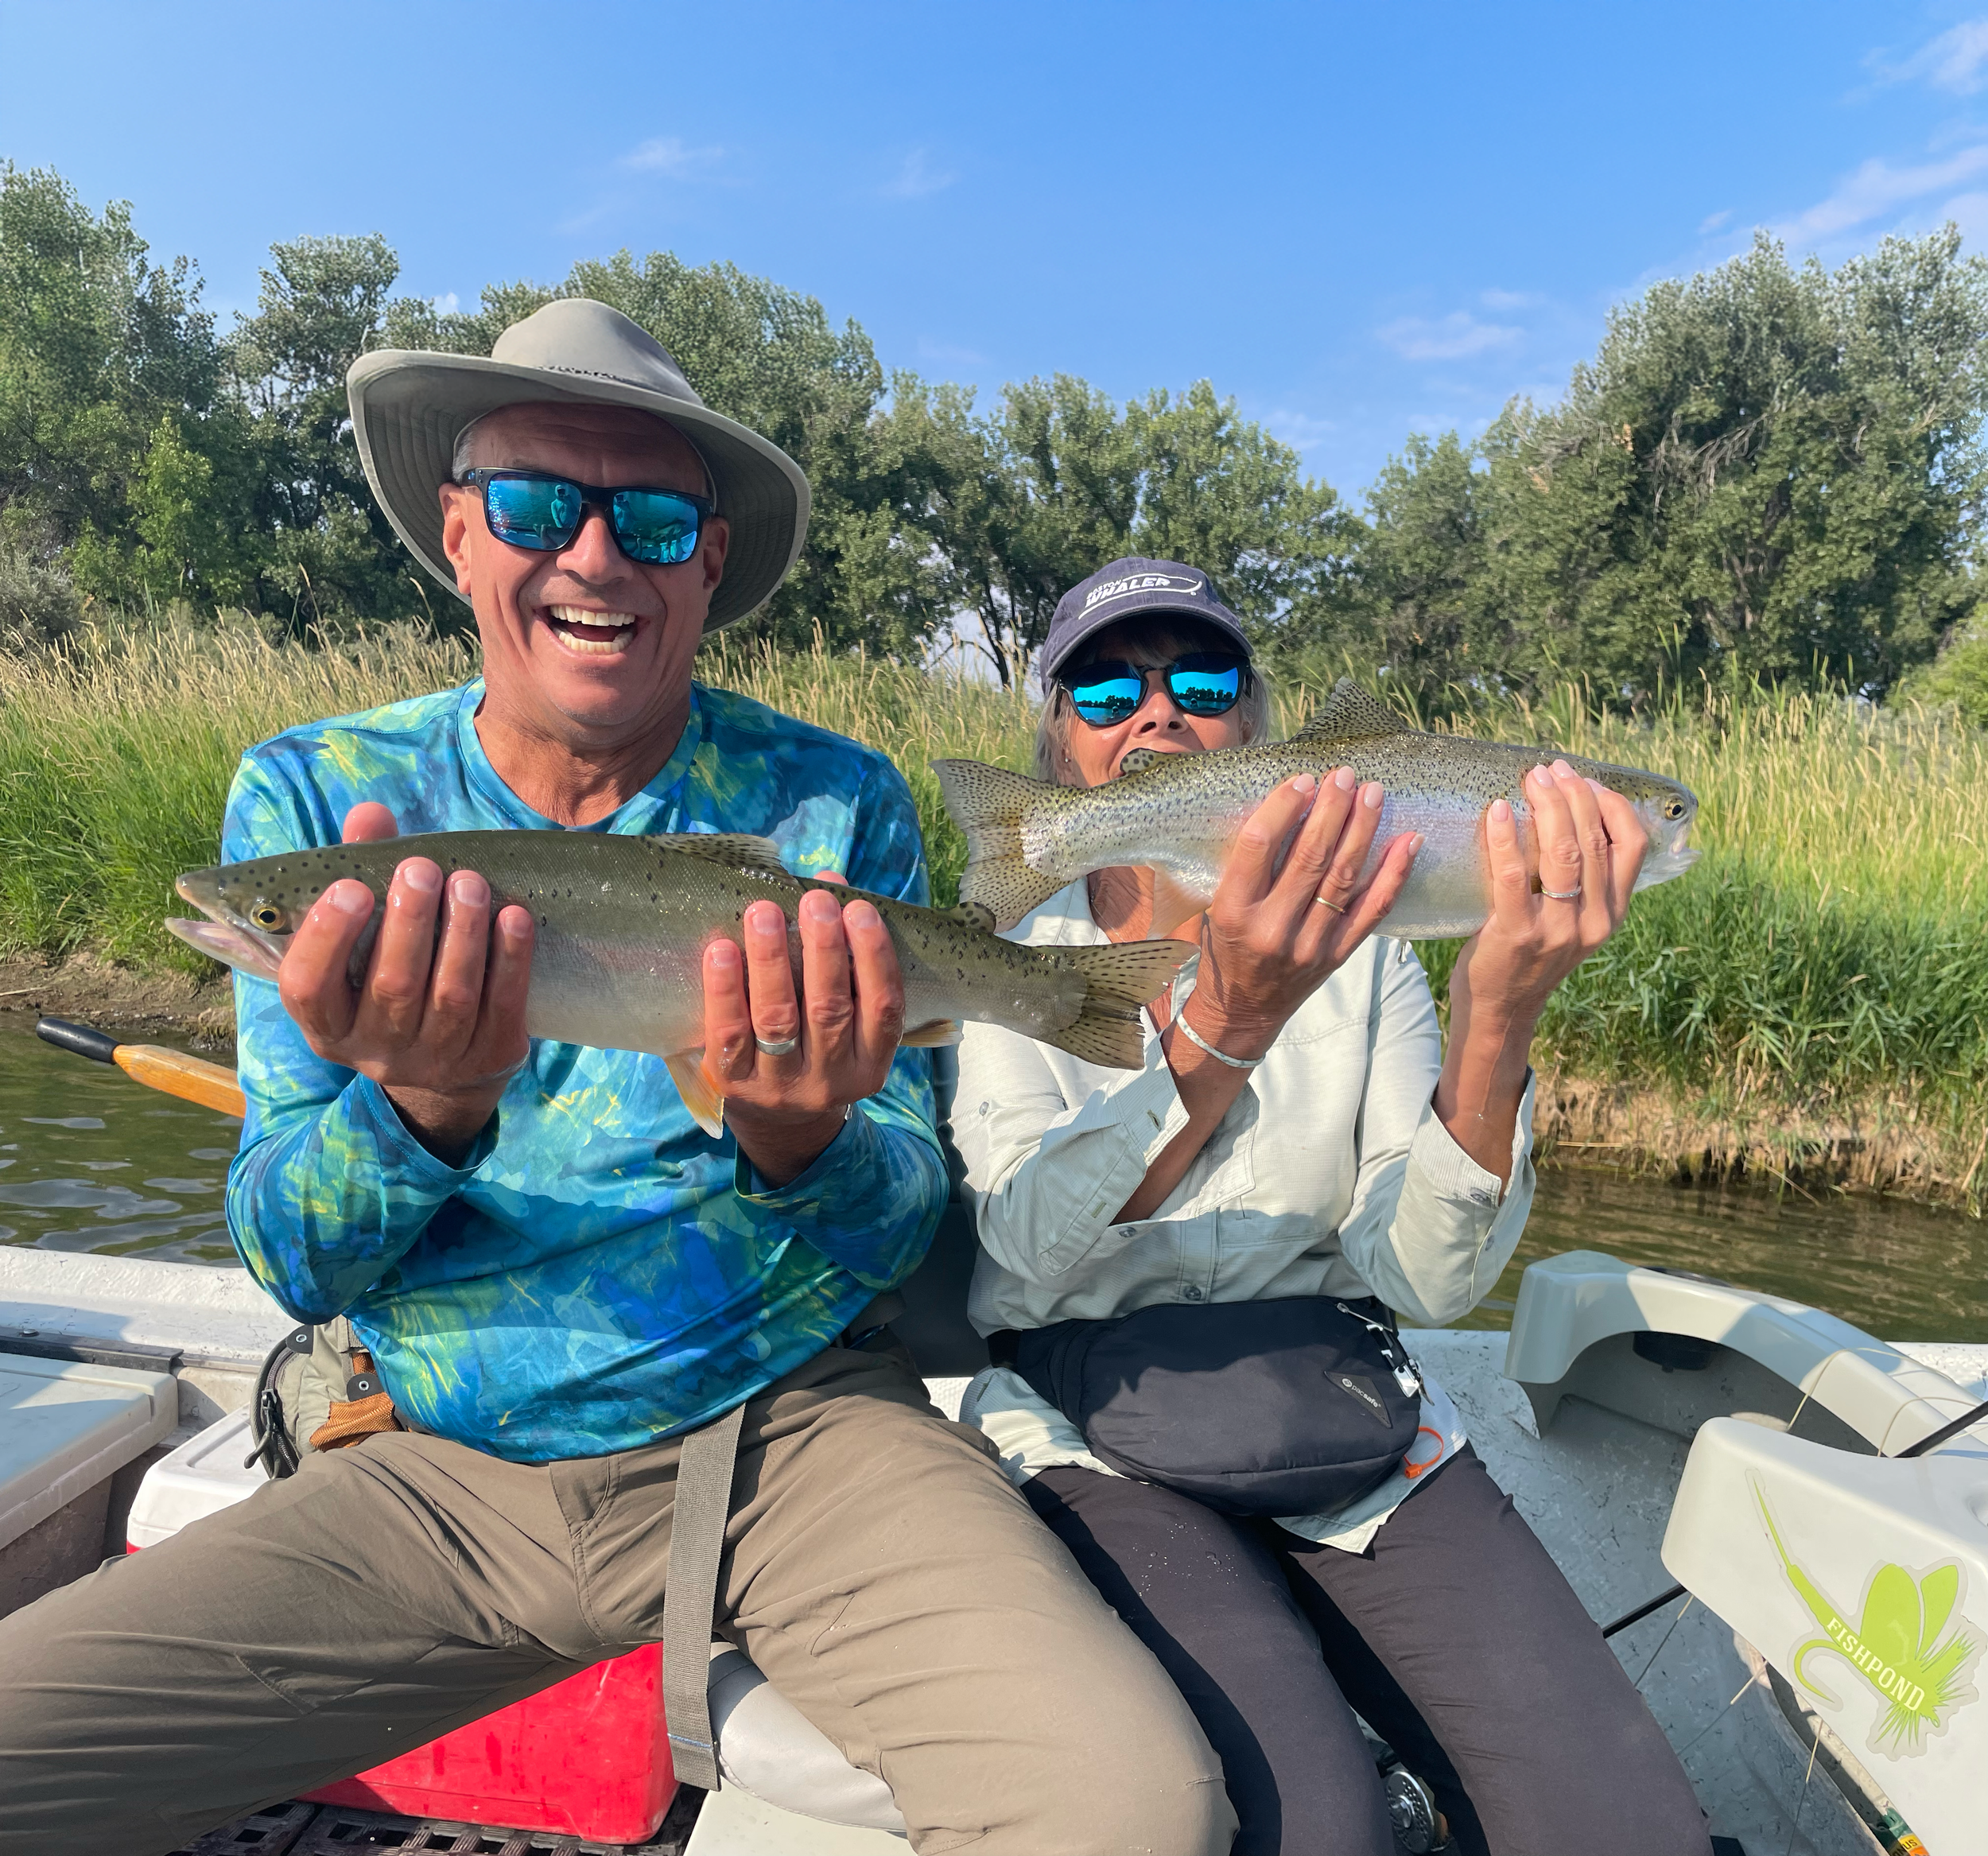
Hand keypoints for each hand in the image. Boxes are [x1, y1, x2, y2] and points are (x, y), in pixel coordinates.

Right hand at [277, 803, 534, 1161]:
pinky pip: (501, 1006)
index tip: (351, 887)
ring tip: (469, 883)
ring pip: (451, 996)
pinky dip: (509, 959)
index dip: (326, 938)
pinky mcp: (489, 1056)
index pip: (307, 987)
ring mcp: (435, 1060)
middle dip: (409, 922)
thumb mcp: (365, 934)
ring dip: (463, 934)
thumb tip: (370, 815)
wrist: (445, 1065)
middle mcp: (375, 1049)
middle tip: (421, 868)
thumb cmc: (391, 973)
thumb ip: (362, 871)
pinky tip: (512, 917)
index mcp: (327, 1022)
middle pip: (392, 986)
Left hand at [702, 886, 904, 1185]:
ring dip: (771, 961)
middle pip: (828, 1009)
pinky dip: (724, 989)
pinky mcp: (733, 1086)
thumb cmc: (819, 1046)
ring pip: (777, 1019)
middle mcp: (830, 1081)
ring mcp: (779, 1087)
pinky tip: (721, 949)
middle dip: (823, 949)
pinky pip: (728, 1034)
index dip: (874, 957)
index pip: (883, 1009)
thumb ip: (846, 955)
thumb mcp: (848, 1017)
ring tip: (764, 911)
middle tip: (816, 901)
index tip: (859, 908)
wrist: (778, 1124)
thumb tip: (831, 879)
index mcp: (870, 1064)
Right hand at [1184, 767, 1419, 1062]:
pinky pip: (1372, 911)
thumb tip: (1280, 804)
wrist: (1243, 1010)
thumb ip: (1241, 865)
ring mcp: (1309, 945)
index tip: (1303, 779)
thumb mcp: (1215, 907)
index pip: (1259, 846)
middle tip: (1346, 775)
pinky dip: (1393, 874)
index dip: (1284, 807)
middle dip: (1331, 810)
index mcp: (1233, 911)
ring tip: (1373, 794)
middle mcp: (1272, 928)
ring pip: (1343, 878)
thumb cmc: (1226, 948)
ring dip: (1362, 830)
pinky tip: (1408, 842)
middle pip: (1309, 857)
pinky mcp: (1337, 955)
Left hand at [1434, 760, 1648, 1184]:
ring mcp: (1558, 931)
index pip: (1632, 845)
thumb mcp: (1571, 921)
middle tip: (1548, 769)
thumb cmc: (1528, 955)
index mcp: (1613, 914)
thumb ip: (1581, 881)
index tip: (1584, 778)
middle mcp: (1594, 922)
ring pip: (1564, 853)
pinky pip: (1514, 875)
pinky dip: (1506, 837)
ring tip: (1529, 779)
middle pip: (1594, 841)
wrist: (1500, 1011)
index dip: (1610, 803)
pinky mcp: (1516, 934)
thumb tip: (1569, 811)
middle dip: (1572, 795)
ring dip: (1546, 807)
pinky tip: (1496, 810)